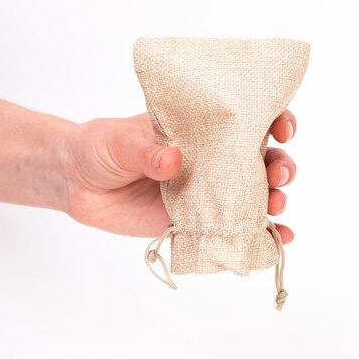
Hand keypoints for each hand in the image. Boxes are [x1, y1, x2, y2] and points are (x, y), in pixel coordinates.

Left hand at [61, 111, 297, 241]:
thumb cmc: (99, 147)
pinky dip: (258, 233)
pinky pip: (229, 228)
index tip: (282, 127)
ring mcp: (204, 192)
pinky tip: (279, 237)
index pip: (245, 120)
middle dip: (280, 166)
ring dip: (274, 199)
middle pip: (260, 160)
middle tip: (278, 174)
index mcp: (198, 130)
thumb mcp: (119, 141)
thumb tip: (173, 160)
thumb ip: (145, 150)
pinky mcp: (192, 221)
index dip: (273, 121)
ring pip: (252, 195)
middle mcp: (209, 160)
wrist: (76, 184)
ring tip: (276, 205)